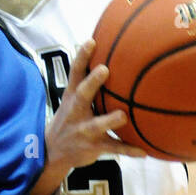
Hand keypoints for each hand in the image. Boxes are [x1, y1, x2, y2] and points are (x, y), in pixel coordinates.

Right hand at [45, 40, 145, 176]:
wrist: (52, 152)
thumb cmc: (69, 119)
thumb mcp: (71, 100)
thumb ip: (86, 82)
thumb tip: (108, 53)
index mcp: (72, 97)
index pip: (75, 73)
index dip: (82, 57)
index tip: (91, 41)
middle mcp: (76, 112)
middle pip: (82, 94)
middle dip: (92, 82)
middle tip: (104, 69)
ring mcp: (83, 130)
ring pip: (97, 125)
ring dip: (109, 120)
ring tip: (122, 115)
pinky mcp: (93, 147)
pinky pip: (112, 148)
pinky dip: (128, 150)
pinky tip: (143, 152)